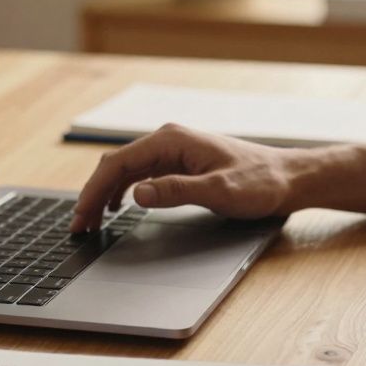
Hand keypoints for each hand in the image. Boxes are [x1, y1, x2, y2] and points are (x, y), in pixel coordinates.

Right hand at [69, 123, 310, 231]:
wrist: (287, 177)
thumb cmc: (260, 183)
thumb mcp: (219, 192)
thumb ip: (176, 191)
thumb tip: (137, 194)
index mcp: (172, 140)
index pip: (118, 163)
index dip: (93, 191)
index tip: (80, 216)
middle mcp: (168, 139)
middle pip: (116, 165)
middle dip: (92, 194)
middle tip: (78, 226)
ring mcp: (173, 149)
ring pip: (125, 170)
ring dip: (104, 193)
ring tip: (90, 220)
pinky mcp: (180, 161)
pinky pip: (140, 173)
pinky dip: (122, 190)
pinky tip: (117, 207)